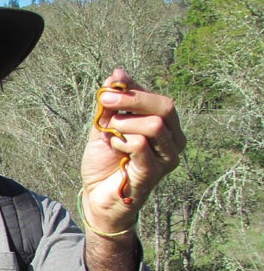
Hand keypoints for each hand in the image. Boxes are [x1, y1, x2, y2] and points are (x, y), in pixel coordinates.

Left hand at [80, 69, 184, 234]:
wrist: (96, 197)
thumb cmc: (105, 162)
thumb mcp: (106, 126)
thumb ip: (112, 103)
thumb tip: (117, 73)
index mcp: (166, 126)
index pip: (156, 97)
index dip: (132, 88)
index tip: (107, 89)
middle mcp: (173, 141)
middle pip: (165, 106)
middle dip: (132, 99)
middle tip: (105, 101)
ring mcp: (167, 159)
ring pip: (155, 124)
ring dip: (125, 122)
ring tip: (110, 131)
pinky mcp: (153, 173)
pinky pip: (141, 145)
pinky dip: (123, 141)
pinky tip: (115, 147)